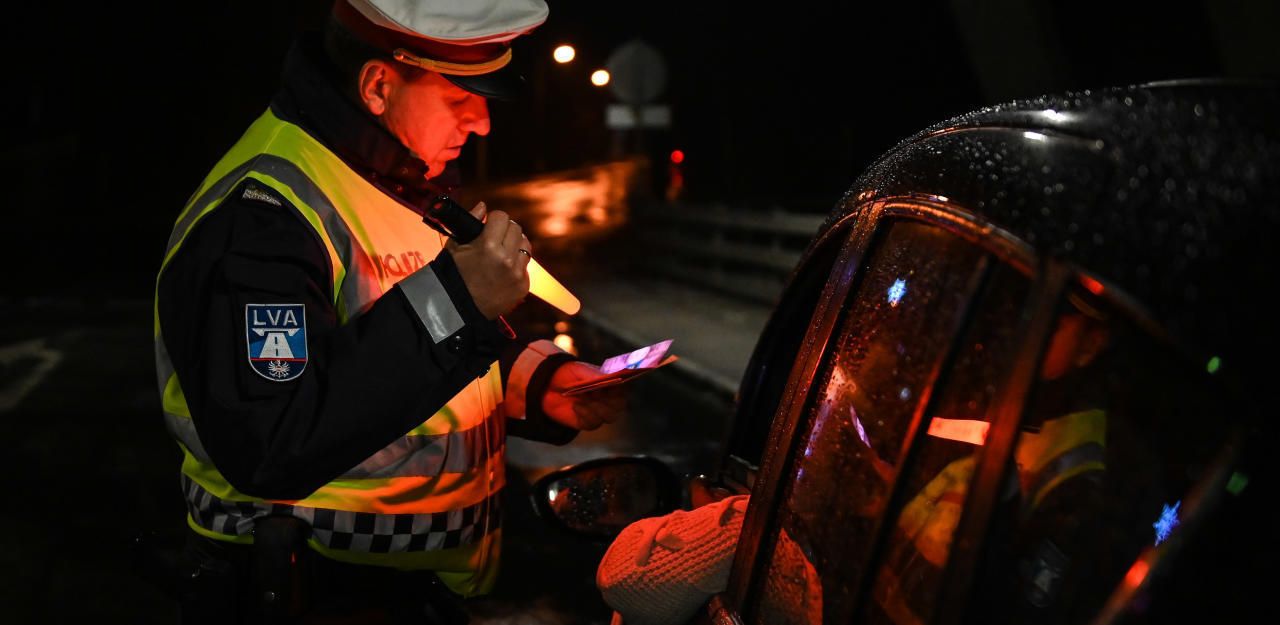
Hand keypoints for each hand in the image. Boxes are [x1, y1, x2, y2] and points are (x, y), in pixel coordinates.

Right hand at [448, 202, 531, 318]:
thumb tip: (483, 206)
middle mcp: (507, 259)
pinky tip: (502, 271)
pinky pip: (526, 266)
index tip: (489, 225)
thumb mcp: (455, 246)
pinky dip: (516, 265)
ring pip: (525, 246)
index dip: (494, 219)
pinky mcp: (523, 286)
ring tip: (501, 253)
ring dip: (515, 245)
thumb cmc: (453, 275)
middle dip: (505, 230)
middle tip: (495, 238)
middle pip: (516, 229)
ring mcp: (517, 274)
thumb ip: (470, 221)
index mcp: (489, 246)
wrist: (458, 309)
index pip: (502, 217)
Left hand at [542, 361, 626, 430]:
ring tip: (581, 398)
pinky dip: (585, 414)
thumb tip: (609, 378)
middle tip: (594, 392)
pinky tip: (576, 406)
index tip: (611, 384)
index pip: (624, 387)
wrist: (545, 387)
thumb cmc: (566, 375)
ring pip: (609, 417)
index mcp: (609, 383)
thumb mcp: (578, 371)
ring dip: (596, 408)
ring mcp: (598, 412)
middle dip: (608, 400)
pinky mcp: (587, 423)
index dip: (621, 387)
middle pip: (619, 406)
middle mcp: (607, 399)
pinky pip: (593, 424)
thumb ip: (594, 375)